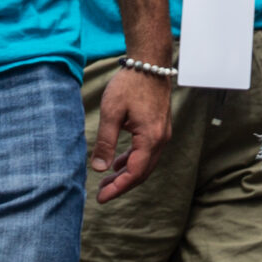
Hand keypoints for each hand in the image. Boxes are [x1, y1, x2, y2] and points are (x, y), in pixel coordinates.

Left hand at [92, 64, 171, 202]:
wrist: (150, 64)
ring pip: (146, 163)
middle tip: (101, 194)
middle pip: (143, 172)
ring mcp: (163, 134)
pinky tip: (119, 163)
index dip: (118, 188)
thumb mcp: (111, 113)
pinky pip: (148, 152)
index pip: (135, 173)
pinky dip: (134, 161)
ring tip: (107, 181)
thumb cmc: (130, 85)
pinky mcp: (160, 128)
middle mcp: (161, 139)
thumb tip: (99, 169)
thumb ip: (105, 142)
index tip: (101, 198)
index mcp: (150, 138)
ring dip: (127, 174)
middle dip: (122, 185)